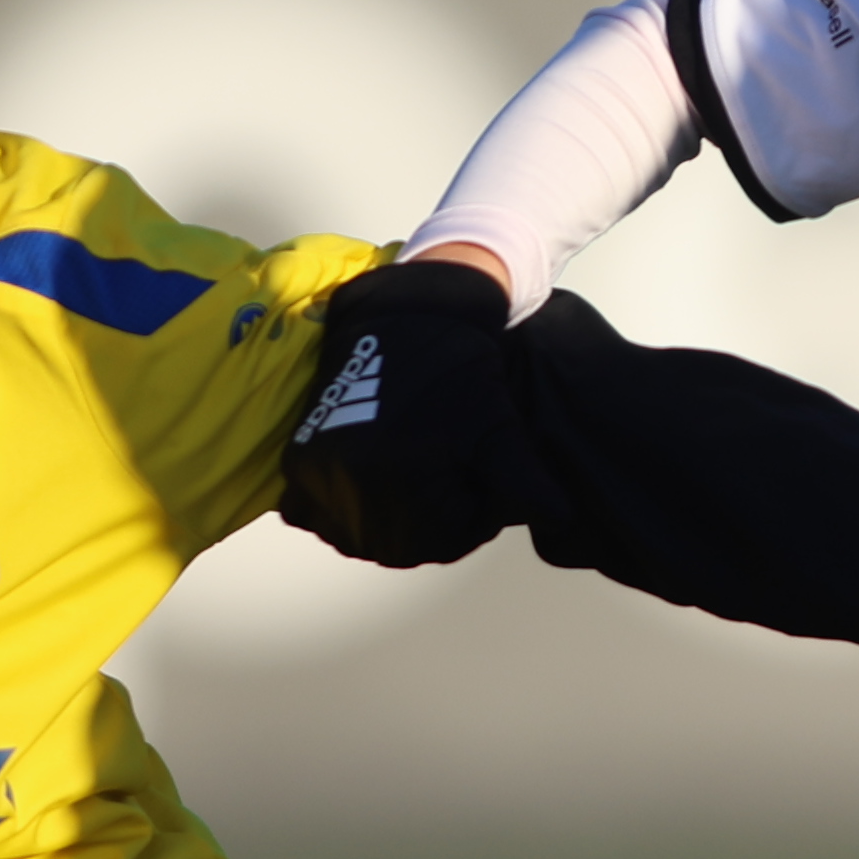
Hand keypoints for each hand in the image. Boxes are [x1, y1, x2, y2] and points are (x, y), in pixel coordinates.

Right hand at [274, 258, 528, 566]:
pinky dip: (342, 512)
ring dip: (388, 524)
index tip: (480, 485)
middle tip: (452, 481)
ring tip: (415, 483)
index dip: (473, 519)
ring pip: (359, 535)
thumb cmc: (458, 368)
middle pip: (400, 544)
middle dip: (433, 525)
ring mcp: (319, 471)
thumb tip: (560, 520)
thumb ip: (524, 481)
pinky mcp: (298, 459)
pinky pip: (315, 515)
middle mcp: (350, 480)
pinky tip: (373, 488)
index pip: (444, 540)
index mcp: (399, 477)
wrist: (406, 313)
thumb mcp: (497, 426)